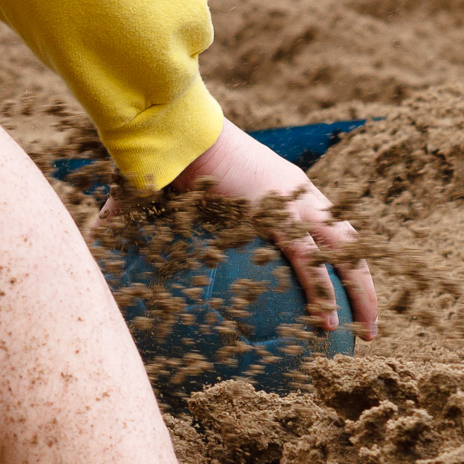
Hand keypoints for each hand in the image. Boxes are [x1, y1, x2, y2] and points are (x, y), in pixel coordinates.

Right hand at [106, 121, 378, 339]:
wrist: (173, 128)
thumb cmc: (166, 154)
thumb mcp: (157, 193)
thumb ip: (137, 219)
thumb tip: (96, 237)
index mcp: (279, 189)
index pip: (321, 225)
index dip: (335, 257)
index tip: (341, 288)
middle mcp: (298, 195)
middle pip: (347, 242)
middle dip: (363, 282)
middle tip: (367, 323)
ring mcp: (295, 203)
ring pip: (345, 254)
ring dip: (362, 293)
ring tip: (367, 334)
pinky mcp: (282, 215)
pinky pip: (312, 262)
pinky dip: (325, 294)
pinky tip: (329, 327)